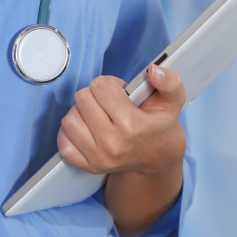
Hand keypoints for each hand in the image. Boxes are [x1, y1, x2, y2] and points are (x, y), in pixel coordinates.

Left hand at [57, 64, 187, 177]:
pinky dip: (71, 133)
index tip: (121, 93)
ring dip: (82, 112)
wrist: (158, 158)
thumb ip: (169, 82)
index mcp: (132, 126)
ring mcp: (99, 157)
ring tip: (98, 115)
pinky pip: (64, 142)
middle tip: (110, 104)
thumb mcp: (172, 102)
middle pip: (82, 99)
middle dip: (95, 95)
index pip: (101, 87)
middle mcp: (113, 144)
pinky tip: (87, 129)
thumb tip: (155, 71)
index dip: (111, 84)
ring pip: (70, 119)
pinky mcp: (89, 166)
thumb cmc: (160, 126)